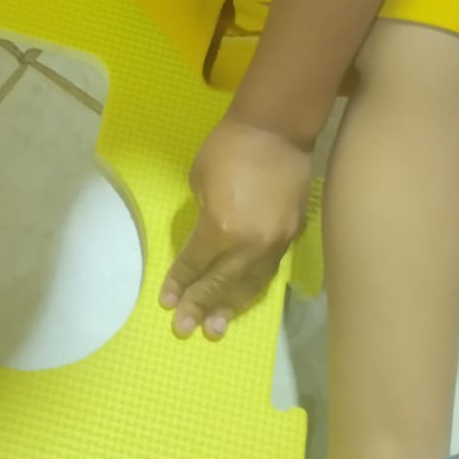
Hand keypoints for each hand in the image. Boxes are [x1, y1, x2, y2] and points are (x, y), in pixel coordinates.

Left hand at [161, 118, 313, 339]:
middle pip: (221, 283)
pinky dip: (253, 287)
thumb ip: (202, 216)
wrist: (276, 130)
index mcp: (220, 228)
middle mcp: (249, 245)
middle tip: (184, 329)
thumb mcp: (199, 181)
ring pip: (250, 285)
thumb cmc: (228, 148)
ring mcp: (275, 243)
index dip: (180, 282)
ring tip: (215, 328)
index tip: (167, 301)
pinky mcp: (291, 236)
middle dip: (200, 306)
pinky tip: (243, 298)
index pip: (196, 263)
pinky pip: (268, 271)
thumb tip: (206, 237)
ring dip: (230, 307)